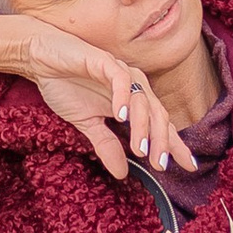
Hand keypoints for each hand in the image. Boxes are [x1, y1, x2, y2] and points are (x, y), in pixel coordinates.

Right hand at [0, 8, 195, 180]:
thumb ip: (106, 145)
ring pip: (142, 99)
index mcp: (133, 101)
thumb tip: (122, 174)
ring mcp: (120, 72)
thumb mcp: (87, 124)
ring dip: (142, 125)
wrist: (41, 59)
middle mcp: (133, 86)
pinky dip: (122, 97)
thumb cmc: (66, 85)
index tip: (191, 167)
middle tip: (160, 164)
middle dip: (162, 141)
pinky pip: (119, 78)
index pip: (160, 125)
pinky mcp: (104, 61)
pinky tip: (120, 116)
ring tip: (140, 149)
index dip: (176, 145)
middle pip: (157, 114)